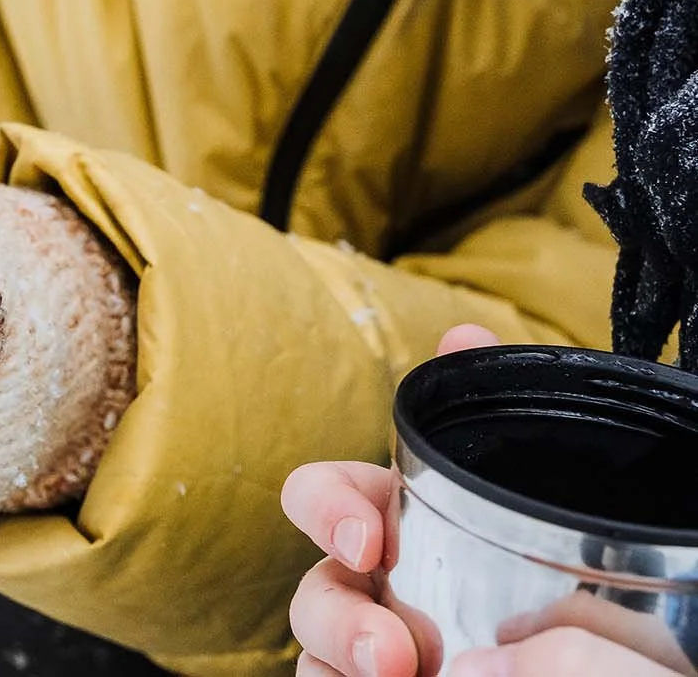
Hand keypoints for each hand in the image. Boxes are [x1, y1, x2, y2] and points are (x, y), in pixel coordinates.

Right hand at [281, 325, 691, 676]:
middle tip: (390, 650)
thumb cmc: (614, 592)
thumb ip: (512, 414)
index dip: (326, 507)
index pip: (332, 496)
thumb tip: (461, 332)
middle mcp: (388, 587)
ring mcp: (387, 647)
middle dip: (335, 615)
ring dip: (339, 655)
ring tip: (396, 676)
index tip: (370, 538)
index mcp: (412, 523)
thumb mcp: (579, 498)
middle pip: (319, 583)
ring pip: (318, 647)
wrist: (655, 652)